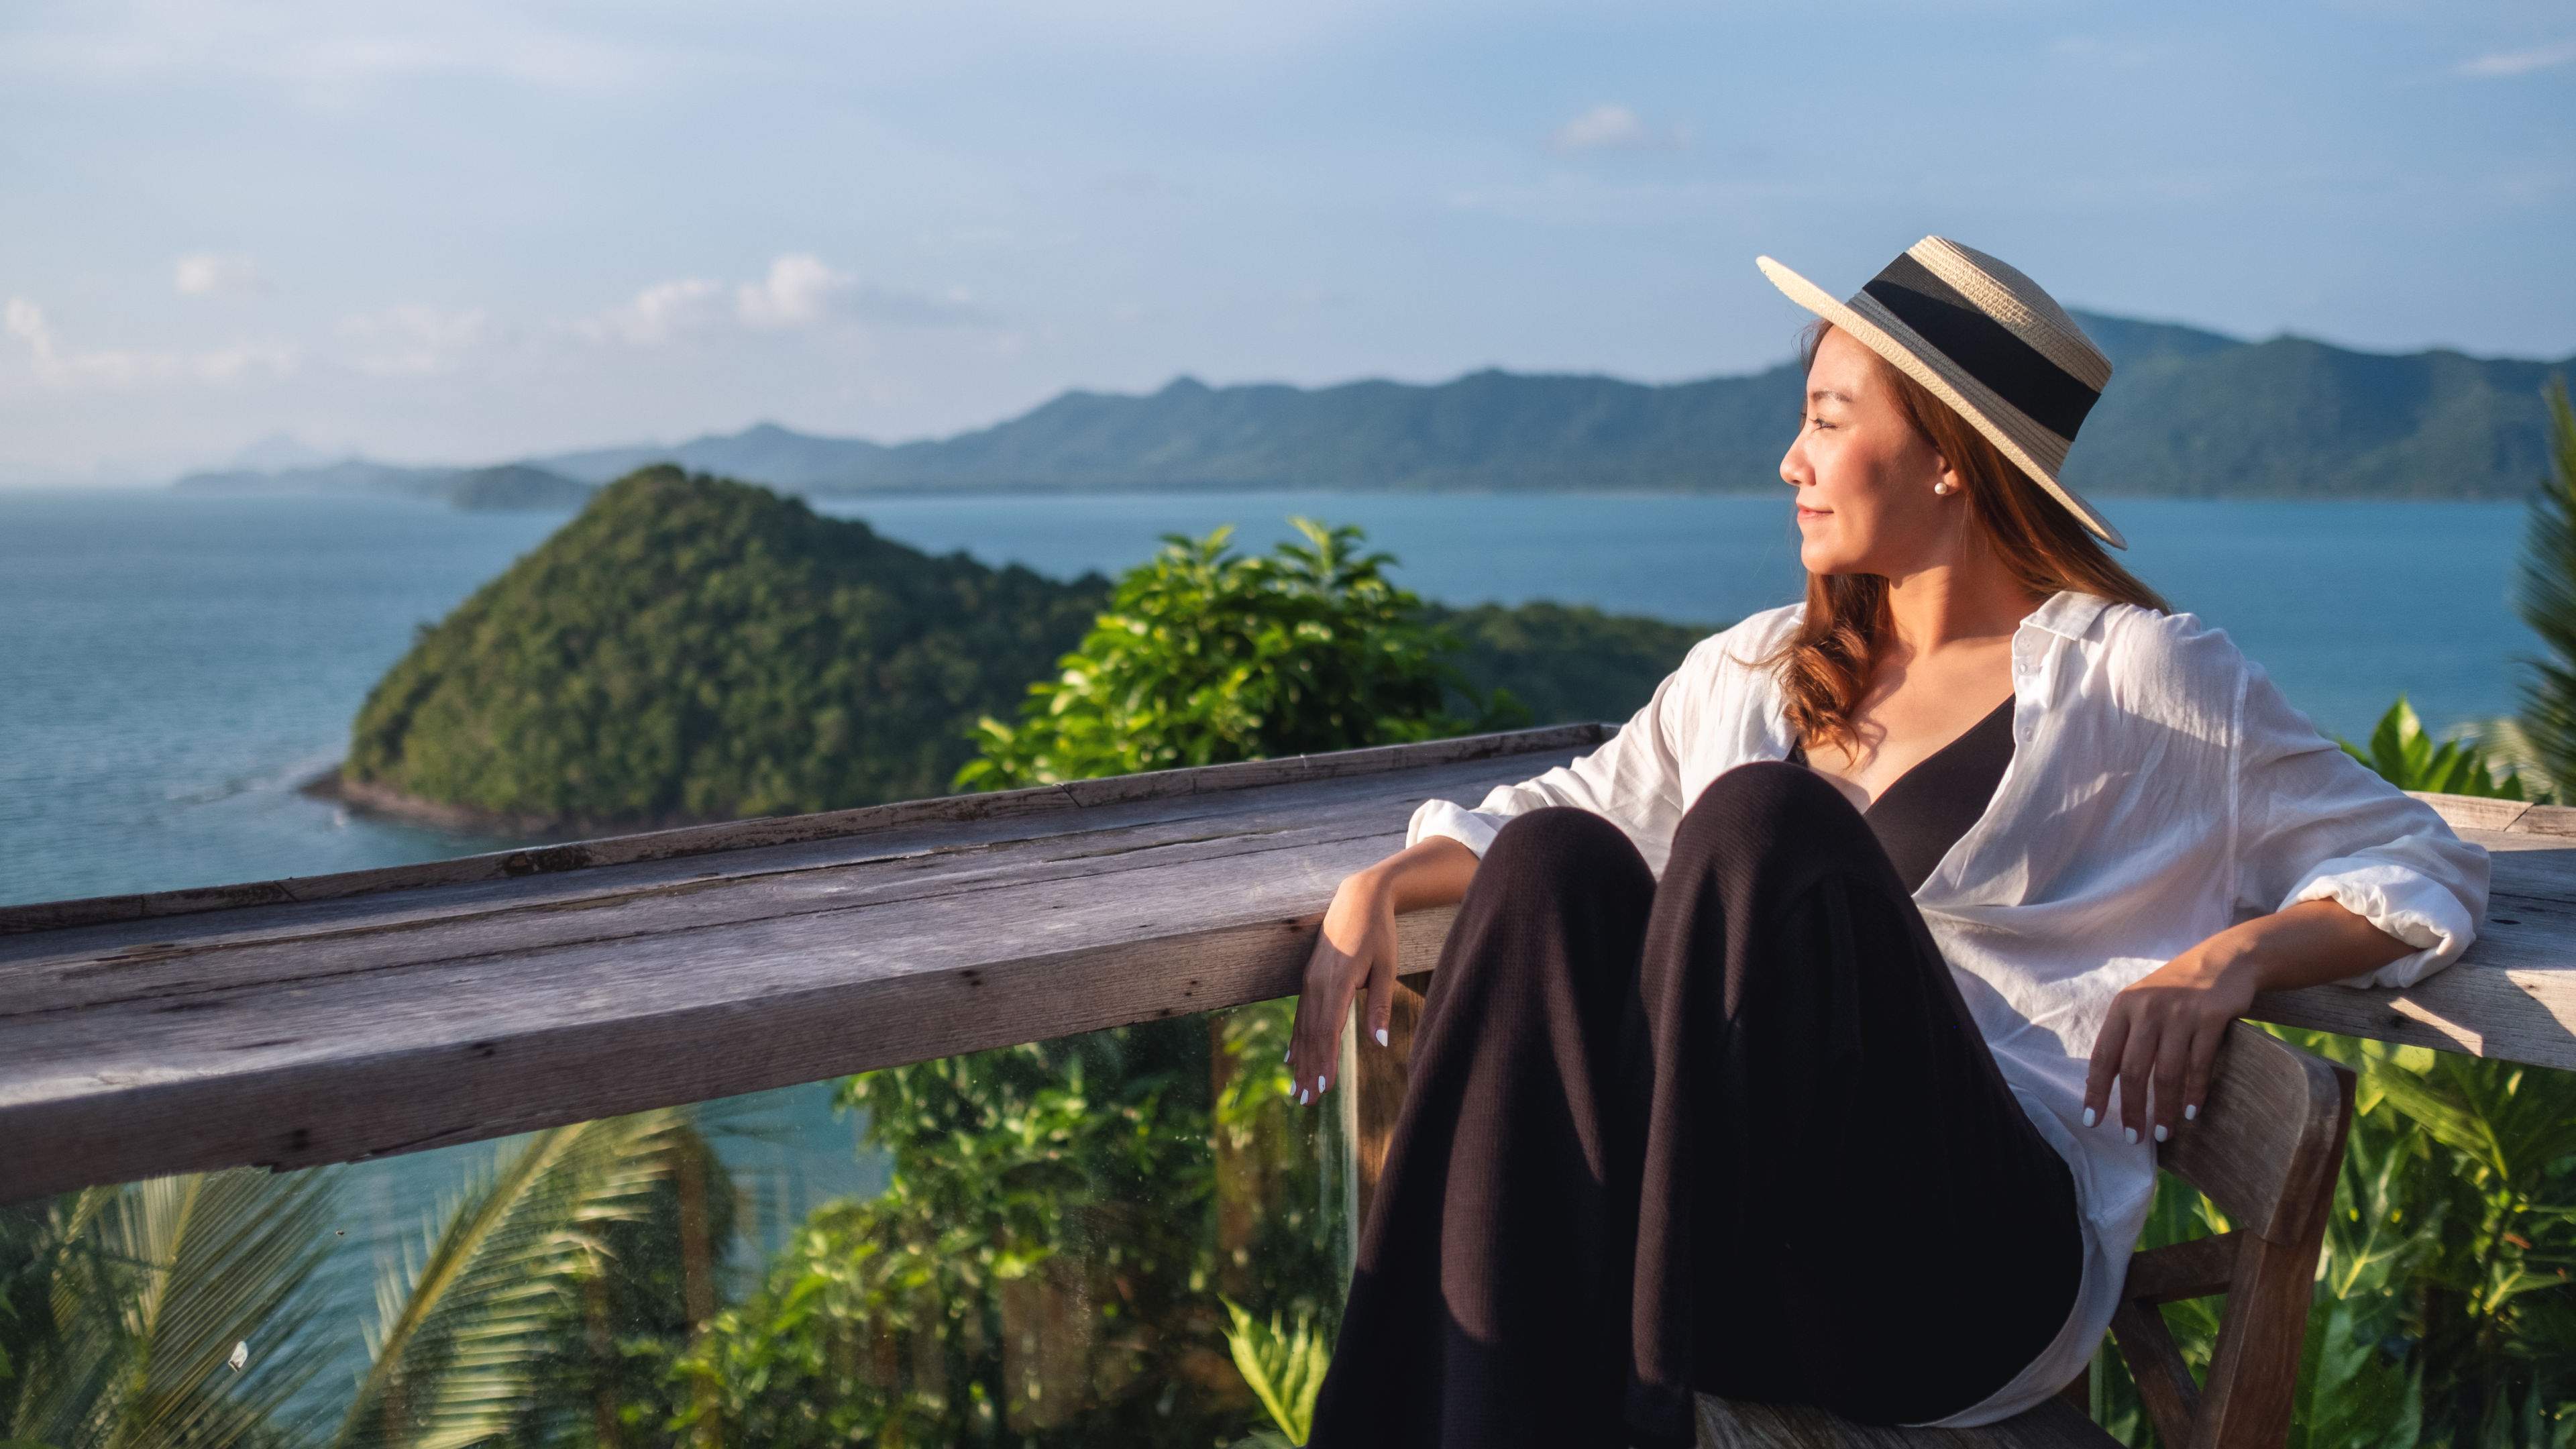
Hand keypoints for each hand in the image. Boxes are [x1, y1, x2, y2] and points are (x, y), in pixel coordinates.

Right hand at [1285, 867, 1400, 1104]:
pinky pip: (1300, 1014)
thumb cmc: (1379, 933)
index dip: (1325, 1060)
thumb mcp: (1387, 968)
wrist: (1359, 897)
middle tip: (1306, 1102)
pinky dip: (1296, 1039)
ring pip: (1303, 1027)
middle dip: (1309, 1069)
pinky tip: (1291, 1059)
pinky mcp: (1309, 978)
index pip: (1329, 1029)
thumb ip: (1380, 1006)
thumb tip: (1379, 1044)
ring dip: (1301, 1060)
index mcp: (1338, 981)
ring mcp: (1310, 980)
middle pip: (1312, 1033)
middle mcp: (1318, 982)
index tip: (1324, 1088)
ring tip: (1298, 1090)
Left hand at [2083, 948, 2255, 1145]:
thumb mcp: (2142, 1004)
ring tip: (2163, 1133)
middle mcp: (2147, 1009)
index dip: (2095, 1092)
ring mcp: (2180, 1013)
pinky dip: (2194, 1093)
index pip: (2102, 1057)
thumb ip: (2126, 1036)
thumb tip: (2106, 1083)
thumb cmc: (2176, 990)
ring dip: (2163, 1108)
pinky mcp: (2211, 1016)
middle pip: (2132, 1071)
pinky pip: (2199, 1064)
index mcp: (2123, 1007)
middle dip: (2131, 1110)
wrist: (2223, 960)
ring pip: (2166, 1073)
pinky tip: (2190, 1111)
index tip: (2092, 1121)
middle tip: (2133, 1138)